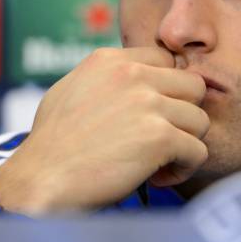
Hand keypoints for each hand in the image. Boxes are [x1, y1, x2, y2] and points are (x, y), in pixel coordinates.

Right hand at [0, 47, 208, 213]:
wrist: (40, 180)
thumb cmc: (52, 145)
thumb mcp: (72, 91)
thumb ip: (109, 80)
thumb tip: (137, 79)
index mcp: (110, 60)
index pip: (167, 61)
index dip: (168, 93)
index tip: (153, 118)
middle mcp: (131, 74)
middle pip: (193, 87)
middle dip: (183, 117)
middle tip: (161, 142)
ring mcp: (147, 104)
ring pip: (200, 120)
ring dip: (184, 145)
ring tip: (157, 163)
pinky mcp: (159, 137)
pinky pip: (198, 151)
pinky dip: (183, 169)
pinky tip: (156, 178)